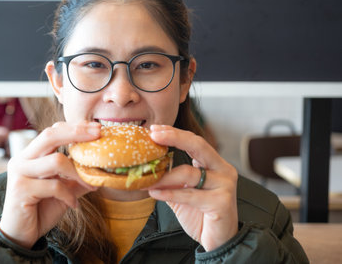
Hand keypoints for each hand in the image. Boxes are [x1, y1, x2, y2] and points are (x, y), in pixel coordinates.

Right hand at [0, 121, 100, 248]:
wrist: (21, 235)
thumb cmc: (42, 209)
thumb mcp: (65, 190)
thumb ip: (78, 177)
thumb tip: (103, 168)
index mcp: (31, 155)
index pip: (52, 132)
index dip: (75, 127)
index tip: (97, 128)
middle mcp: (22, 159)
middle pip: (50, 135)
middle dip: (76, 132)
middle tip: (98, 134)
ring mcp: (19, 173)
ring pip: (55, 161)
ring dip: (78, 173)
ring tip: (90, 185)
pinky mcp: (20, 189)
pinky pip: (54, 186)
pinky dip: (69, 196)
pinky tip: (74, 205)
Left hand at [147, 125, 238, 251]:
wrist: (218, 241)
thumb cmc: (201, 215)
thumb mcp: (181, 194)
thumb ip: (169, 180)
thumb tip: (146, 169)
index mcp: (214, 164)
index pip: (194, 142)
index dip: (174, 133)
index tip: (155, 129)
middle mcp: (223, 170)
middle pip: (198, 145)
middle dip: (174, 137)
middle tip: (154, 135)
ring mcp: (225, 185)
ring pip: (189, 173)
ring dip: (164, 177)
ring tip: (147, 180)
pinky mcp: (222, 202)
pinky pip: (189, 194)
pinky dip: (169, 193)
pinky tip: (154, 193)